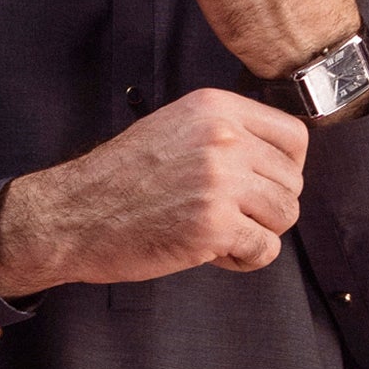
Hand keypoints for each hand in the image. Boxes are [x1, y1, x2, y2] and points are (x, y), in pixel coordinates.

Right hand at [0, 86, 306, 295]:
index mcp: (216, 109)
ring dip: (258, 233)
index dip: (286, 170)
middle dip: (267, 207)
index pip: (294, 137)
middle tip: (229, 217)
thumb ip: (225, 135)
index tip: (263, 187)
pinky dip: (245, 260)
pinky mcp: (213, 226)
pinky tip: (213, 253)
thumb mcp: (174, 129)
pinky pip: (265, 249)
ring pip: (284, 215)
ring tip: (220, 235)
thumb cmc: (119, 180)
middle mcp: (223, 139)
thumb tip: (276, 161)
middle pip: (291, 182)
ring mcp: (220, 182)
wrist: (73, 215)